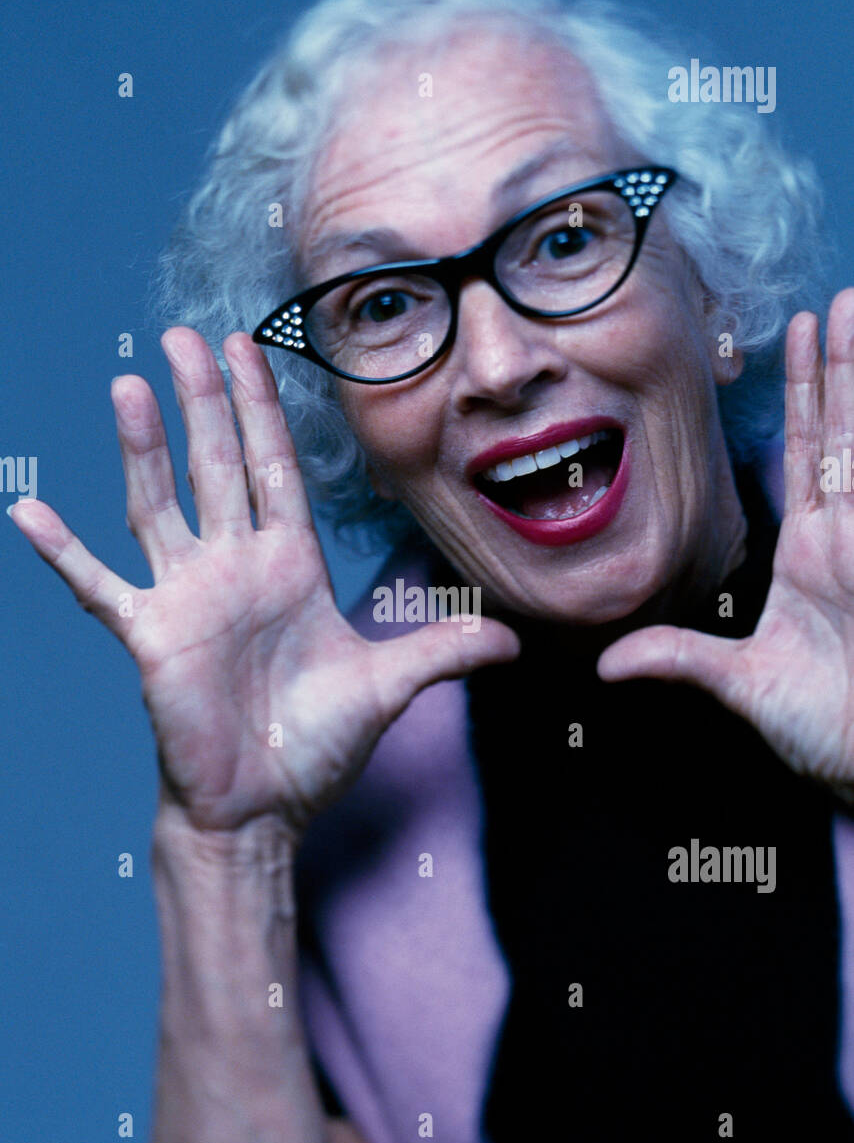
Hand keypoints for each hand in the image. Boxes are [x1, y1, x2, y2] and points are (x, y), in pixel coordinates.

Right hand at [9, 328, 518, 835]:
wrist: (264, 809)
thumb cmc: (316, 746)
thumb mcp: (390, 686)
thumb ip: (445, 649)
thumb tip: (516, 640)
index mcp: (289, 566)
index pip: (274, 467)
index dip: (262, 408)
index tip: (248, 347)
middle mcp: (235, 568)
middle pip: (216, 465)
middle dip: (204, 398)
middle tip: (185, 333)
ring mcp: (189, 598)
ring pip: (160, 505)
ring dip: (143, 447)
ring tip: (128, 385)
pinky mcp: (151, 637)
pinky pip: (98, 588)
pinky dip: (64, 553)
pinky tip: (27, 512)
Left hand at [597, 288, 853, 802]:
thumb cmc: (827, 733)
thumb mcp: (743, 686)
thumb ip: (681, 658)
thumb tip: (609, 661)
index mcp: (814, 552)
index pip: (808, 452)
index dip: (806, 392)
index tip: (796, 333)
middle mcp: (850, 536)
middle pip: (847, 431)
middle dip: (844, 364)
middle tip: (840, 297)